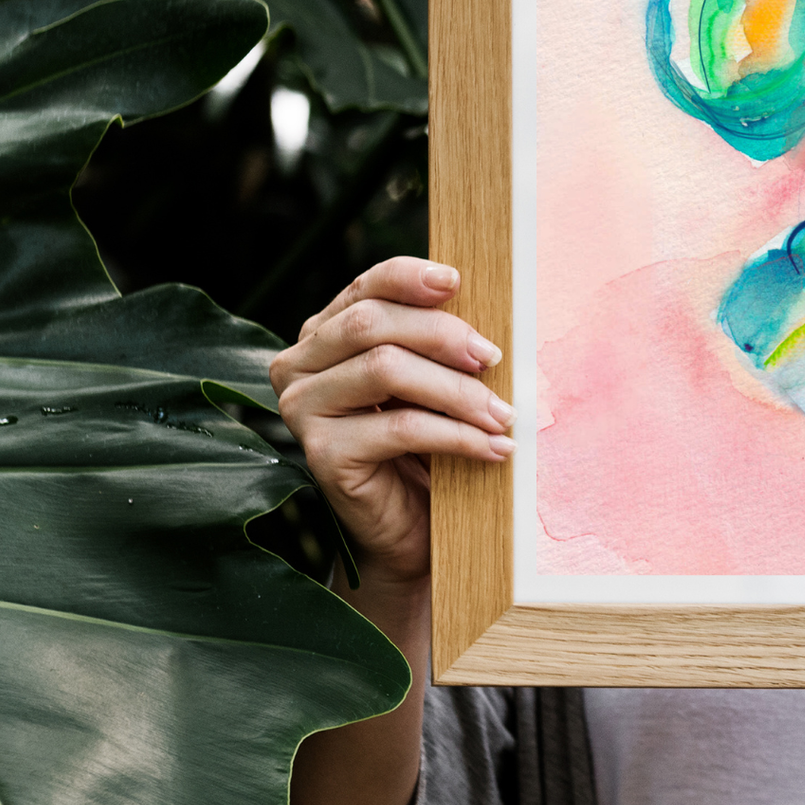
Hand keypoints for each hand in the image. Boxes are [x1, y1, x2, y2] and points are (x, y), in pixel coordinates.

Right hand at [270, 256, 512, 590]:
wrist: (411, 527)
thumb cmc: (425, 444)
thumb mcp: (431, 381)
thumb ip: (437, 342)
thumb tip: (490, 311)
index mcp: (325, 333)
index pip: (366, 286)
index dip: (410, 277)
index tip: (458, 282)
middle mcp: (300, 364)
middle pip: (372, 323)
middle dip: (443, 335)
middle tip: (495, 359)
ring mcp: (302, 409)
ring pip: (386, 369)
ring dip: (458, 391)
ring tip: (504, 414)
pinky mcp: (320, 453)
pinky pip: (399, 427)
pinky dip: (457, 435)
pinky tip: (493, 447)